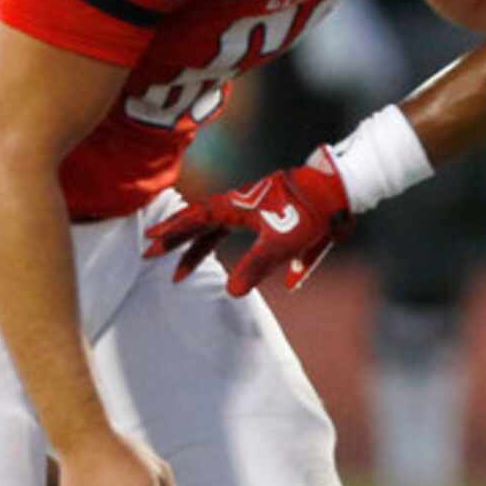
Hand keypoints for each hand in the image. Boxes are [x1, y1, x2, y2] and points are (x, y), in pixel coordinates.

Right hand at [143, 152, 351, 295]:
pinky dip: (225, 247)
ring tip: (180, 270)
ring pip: (214, 228)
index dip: (173, 231)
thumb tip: (232, 292)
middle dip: (175, 238)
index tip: (150, 242)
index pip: (196, 219)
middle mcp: (238, 205)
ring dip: (196, 247)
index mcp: (235, 206)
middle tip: (150, 251)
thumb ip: (255, 266)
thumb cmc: (309, 213)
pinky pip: (235, 232)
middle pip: (198, 221)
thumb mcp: (281, 243)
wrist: (335, 193)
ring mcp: (251, 209)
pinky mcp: (265, 215)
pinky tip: (226, 270)